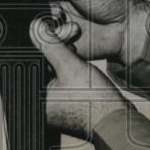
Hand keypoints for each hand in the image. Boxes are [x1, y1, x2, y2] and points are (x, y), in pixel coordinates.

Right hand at [26, 0, 149, 64]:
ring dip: (50, 23)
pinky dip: (58, 38)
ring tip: (68, 22)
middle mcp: (58, 2)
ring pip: (37, 24)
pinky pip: (48, 41)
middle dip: (39, 8)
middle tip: (55, 9)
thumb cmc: (113, 1)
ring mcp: (59, 21)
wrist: (127, 29)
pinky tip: (73, 33)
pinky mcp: (62, 40)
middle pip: (32, 4)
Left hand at [30, 15, 128, 138]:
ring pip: (53, 67)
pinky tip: (79, 57)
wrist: (117, 120)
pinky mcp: (66, 100)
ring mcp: (54, 103)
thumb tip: (35, 29)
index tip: (53, 28)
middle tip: (70, 32)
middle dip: (55, 45)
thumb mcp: (70, 67)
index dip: (43, 41)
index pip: (32, 60)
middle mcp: (41, 103)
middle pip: (42, 63)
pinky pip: (63, 75)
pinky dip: (70, 63)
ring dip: (65, 51)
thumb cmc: (94, 103)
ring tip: (77, 45)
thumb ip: (51, 46)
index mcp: (34, 100)